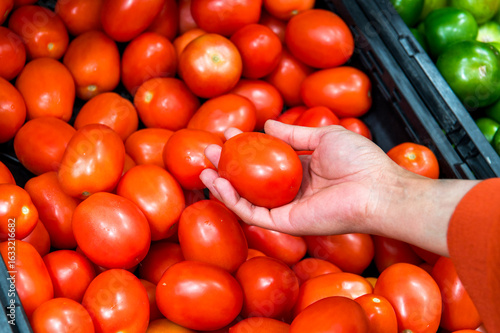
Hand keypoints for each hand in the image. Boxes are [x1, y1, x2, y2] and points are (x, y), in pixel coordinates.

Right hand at [200, 120, 478, 255]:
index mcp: (302, 170)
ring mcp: (286, 208)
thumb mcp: (323, 136)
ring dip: (223, 185)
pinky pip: (253, 213)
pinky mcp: (285, 223)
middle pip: (251, 181)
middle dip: (228, 166)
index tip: (228, 134)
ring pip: (247, 199)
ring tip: (204, 168)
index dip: (245, 148)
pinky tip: (220, 183)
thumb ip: (293, 134)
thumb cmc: (358, 160)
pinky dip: (234, 200)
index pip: (265, 161)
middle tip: (208, 151)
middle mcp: (291, 191)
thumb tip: (267, 125)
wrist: (376, 189)